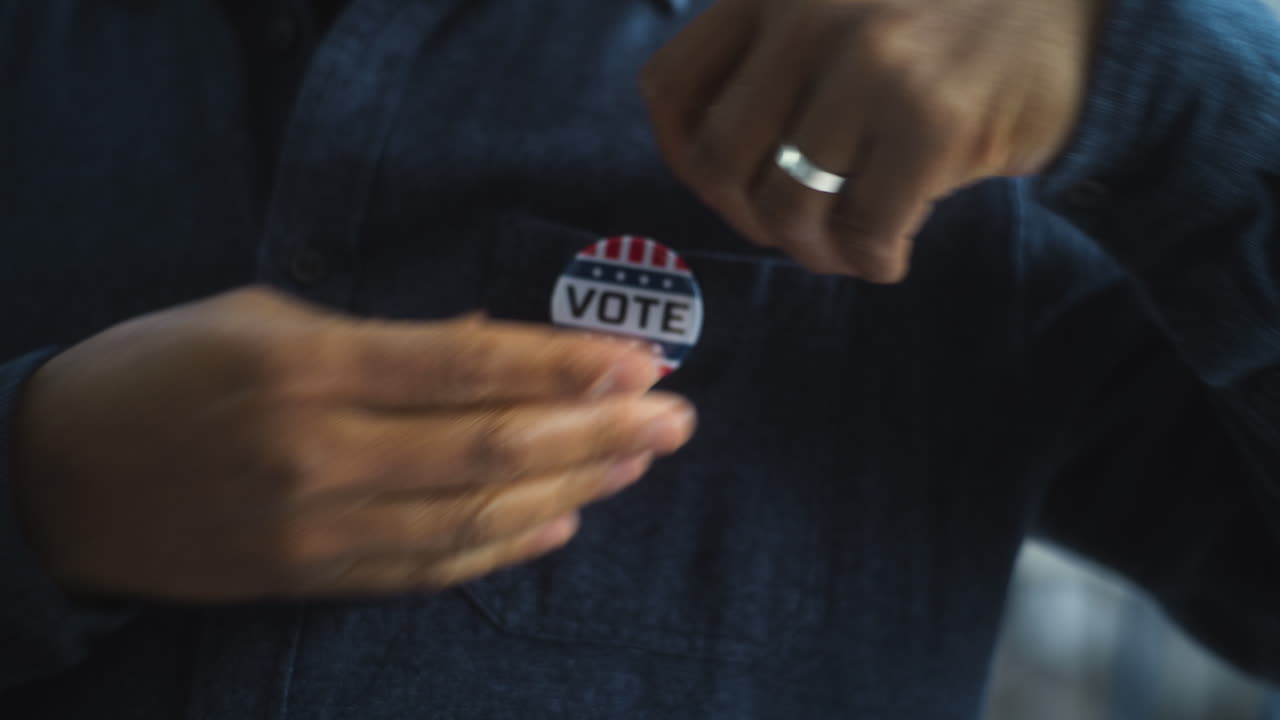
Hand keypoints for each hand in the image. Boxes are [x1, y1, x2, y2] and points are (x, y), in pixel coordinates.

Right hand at [12, 288, 694, 602]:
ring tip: (636, 464)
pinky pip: (427, 569)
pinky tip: (562, 523)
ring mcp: (317, 528)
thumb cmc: (162, 370)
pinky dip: (503, 550)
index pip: (468, 367)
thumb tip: (494, 346)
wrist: (59, 480)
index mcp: (307, 365)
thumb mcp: (262, 318)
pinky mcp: (310, 579)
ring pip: (474, 517)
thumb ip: (384, 340)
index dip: (565, 365)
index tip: (642, 361)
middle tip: (674, 419)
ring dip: (571, 488)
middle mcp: (320, 453)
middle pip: (493, 448)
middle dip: (598, 432)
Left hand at [642, 0, 1106, 280]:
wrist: (1078, 11)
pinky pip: (865, 230)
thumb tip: (711, 167)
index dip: (681, 157)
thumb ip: (769, 57)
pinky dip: (870, 261)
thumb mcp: (837, 4)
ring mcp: (871, 63)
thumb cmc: (944, 22)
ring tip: (846, 249)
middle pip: (718, 161)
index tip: (723, 187)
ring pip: (787, 206)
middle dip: (748, 219)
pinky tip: (891, 254)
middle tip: (796, 230)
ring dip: (812, 251)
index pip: (668, 88)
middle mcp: (808, 13)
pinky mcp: (933, 119)